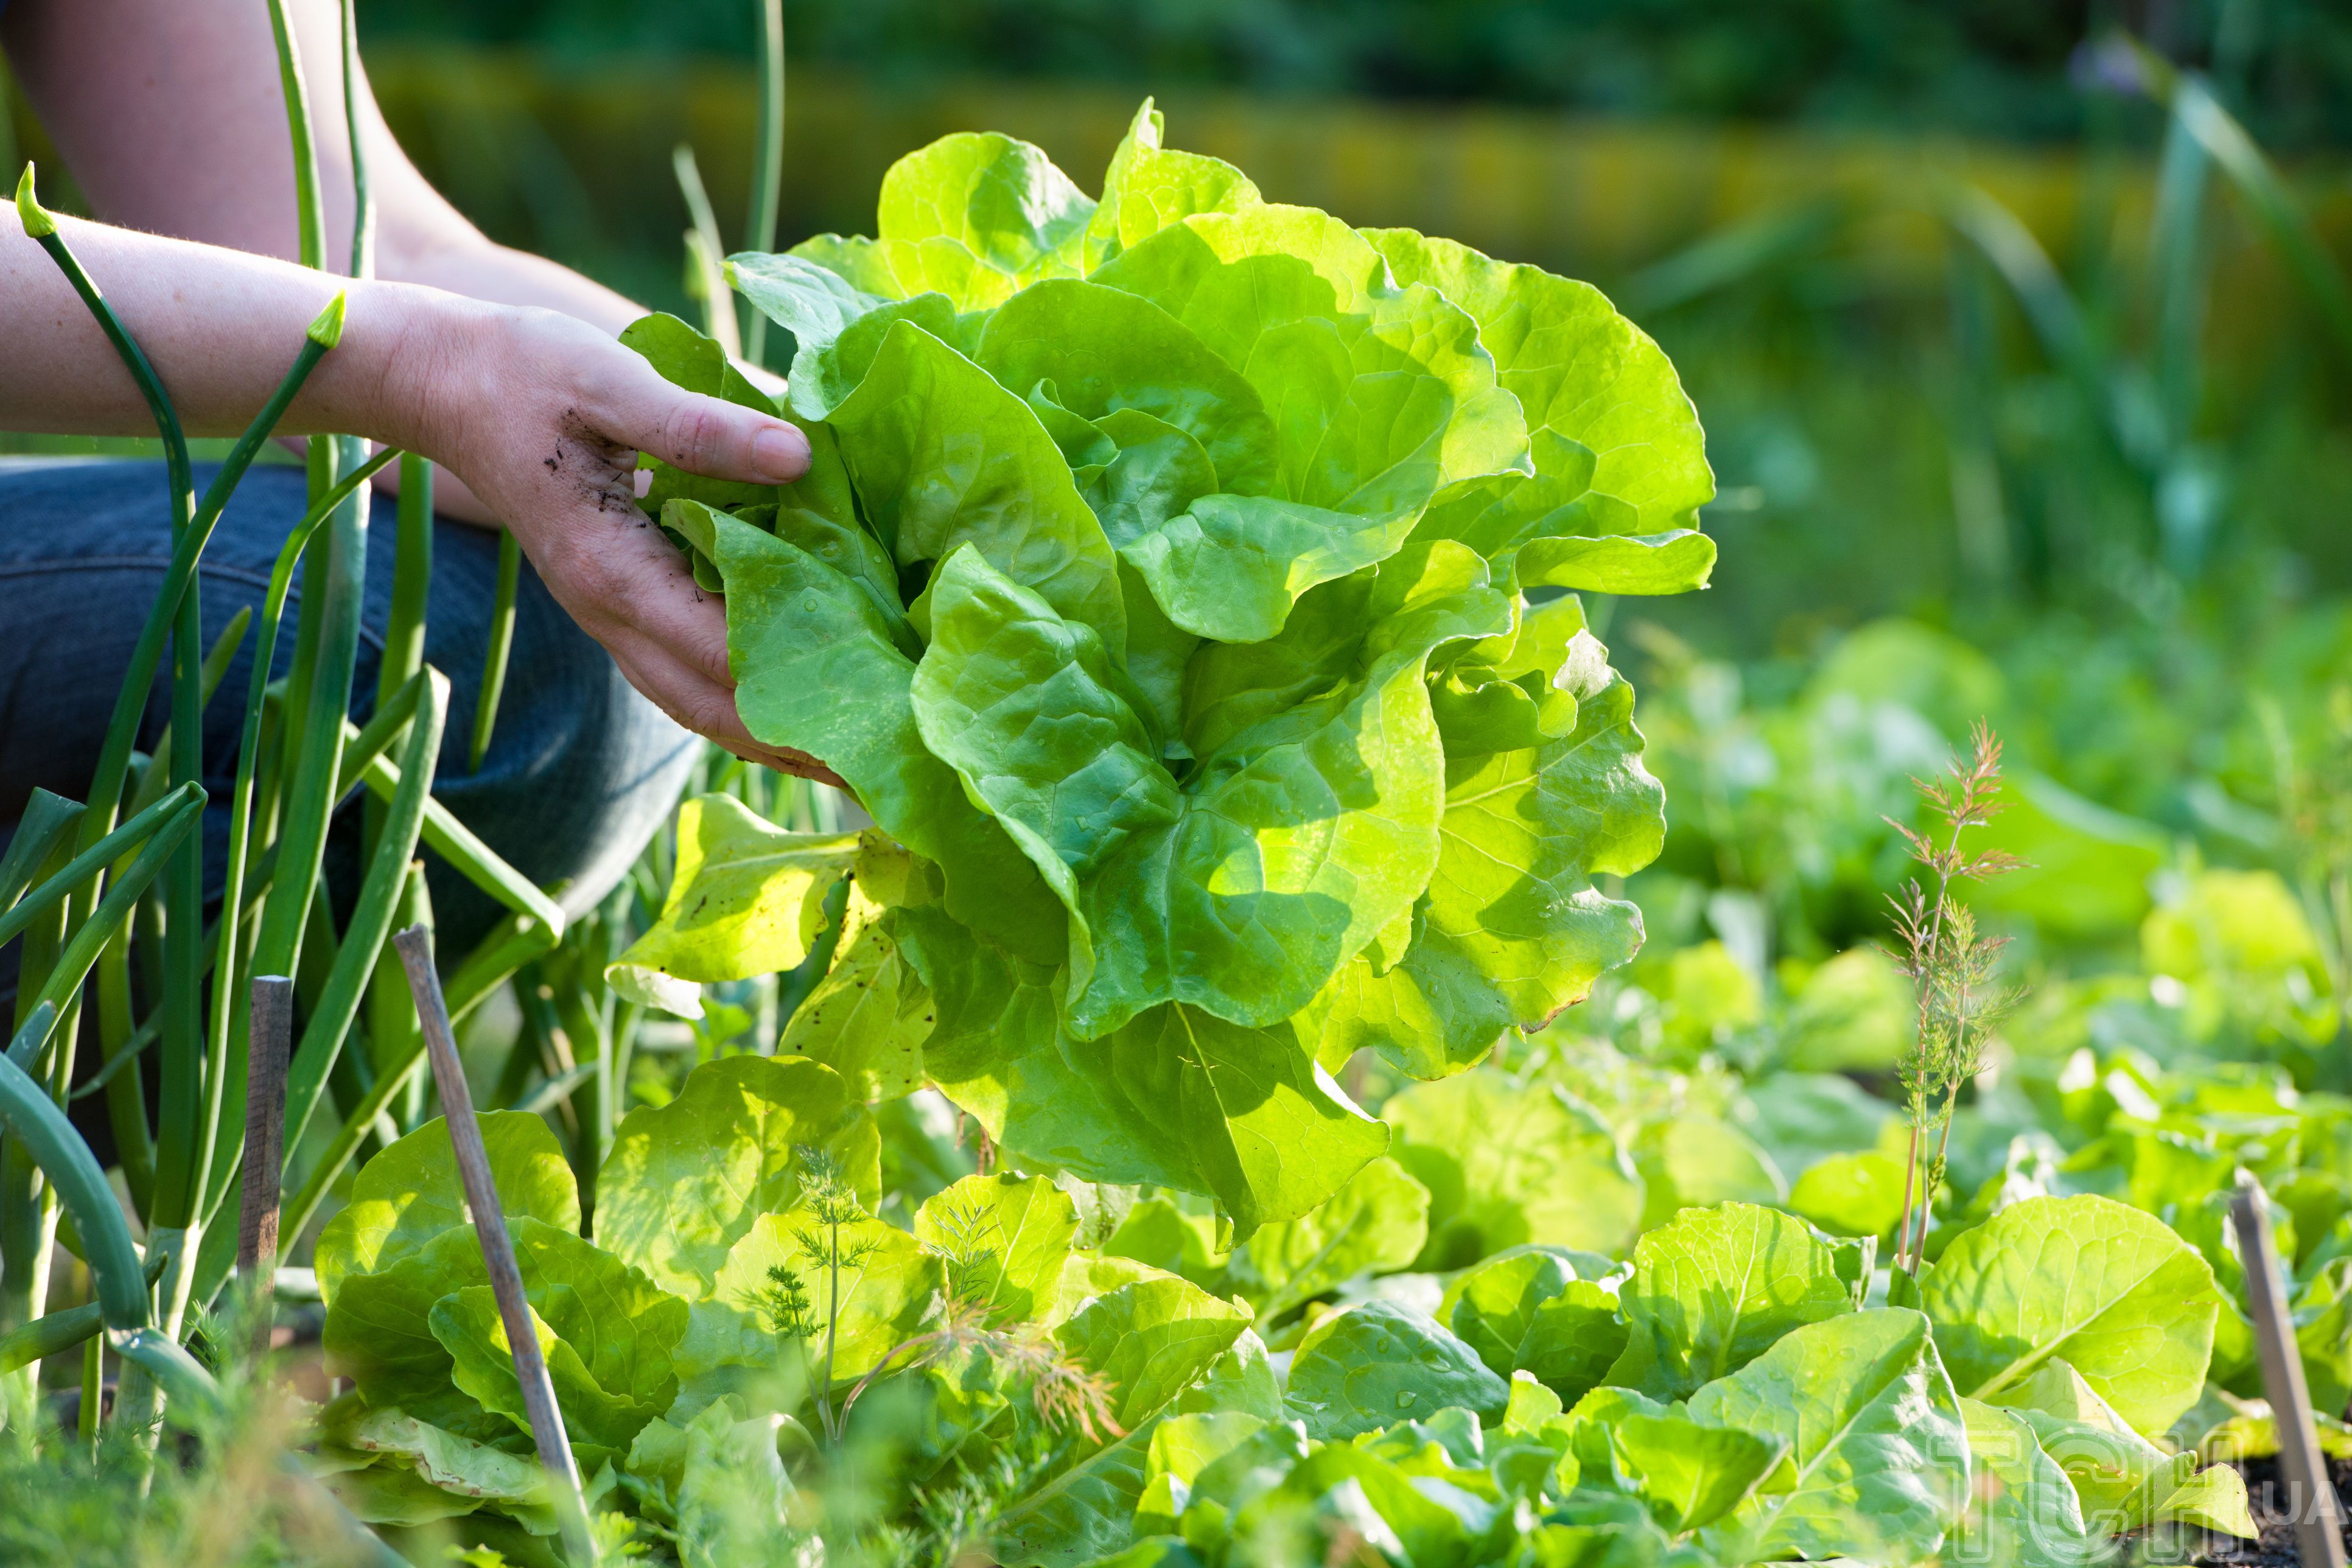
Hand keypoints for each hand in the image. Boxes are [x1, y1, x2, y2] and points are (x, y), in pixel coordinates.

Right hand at [393, 299, 844, 785]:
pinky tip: (794, 709)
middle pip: (716, 709)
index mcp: (613, 569)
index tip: (877, 704)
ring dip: (773, 740)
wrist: (444, 380)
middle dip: (799, 744)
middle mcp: (610, 614)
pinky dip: (741, 705)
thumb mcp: (612, 380)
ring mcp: (609, 618)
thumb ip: (701, 426)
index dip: (801, 684)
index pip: (723, 651)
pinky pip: (684, 678)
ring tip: (854, 761)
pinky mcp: (617, 605)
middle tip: (885, 766)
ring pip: (698, 707)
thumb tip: (798, 457)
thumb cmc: (524, 372)